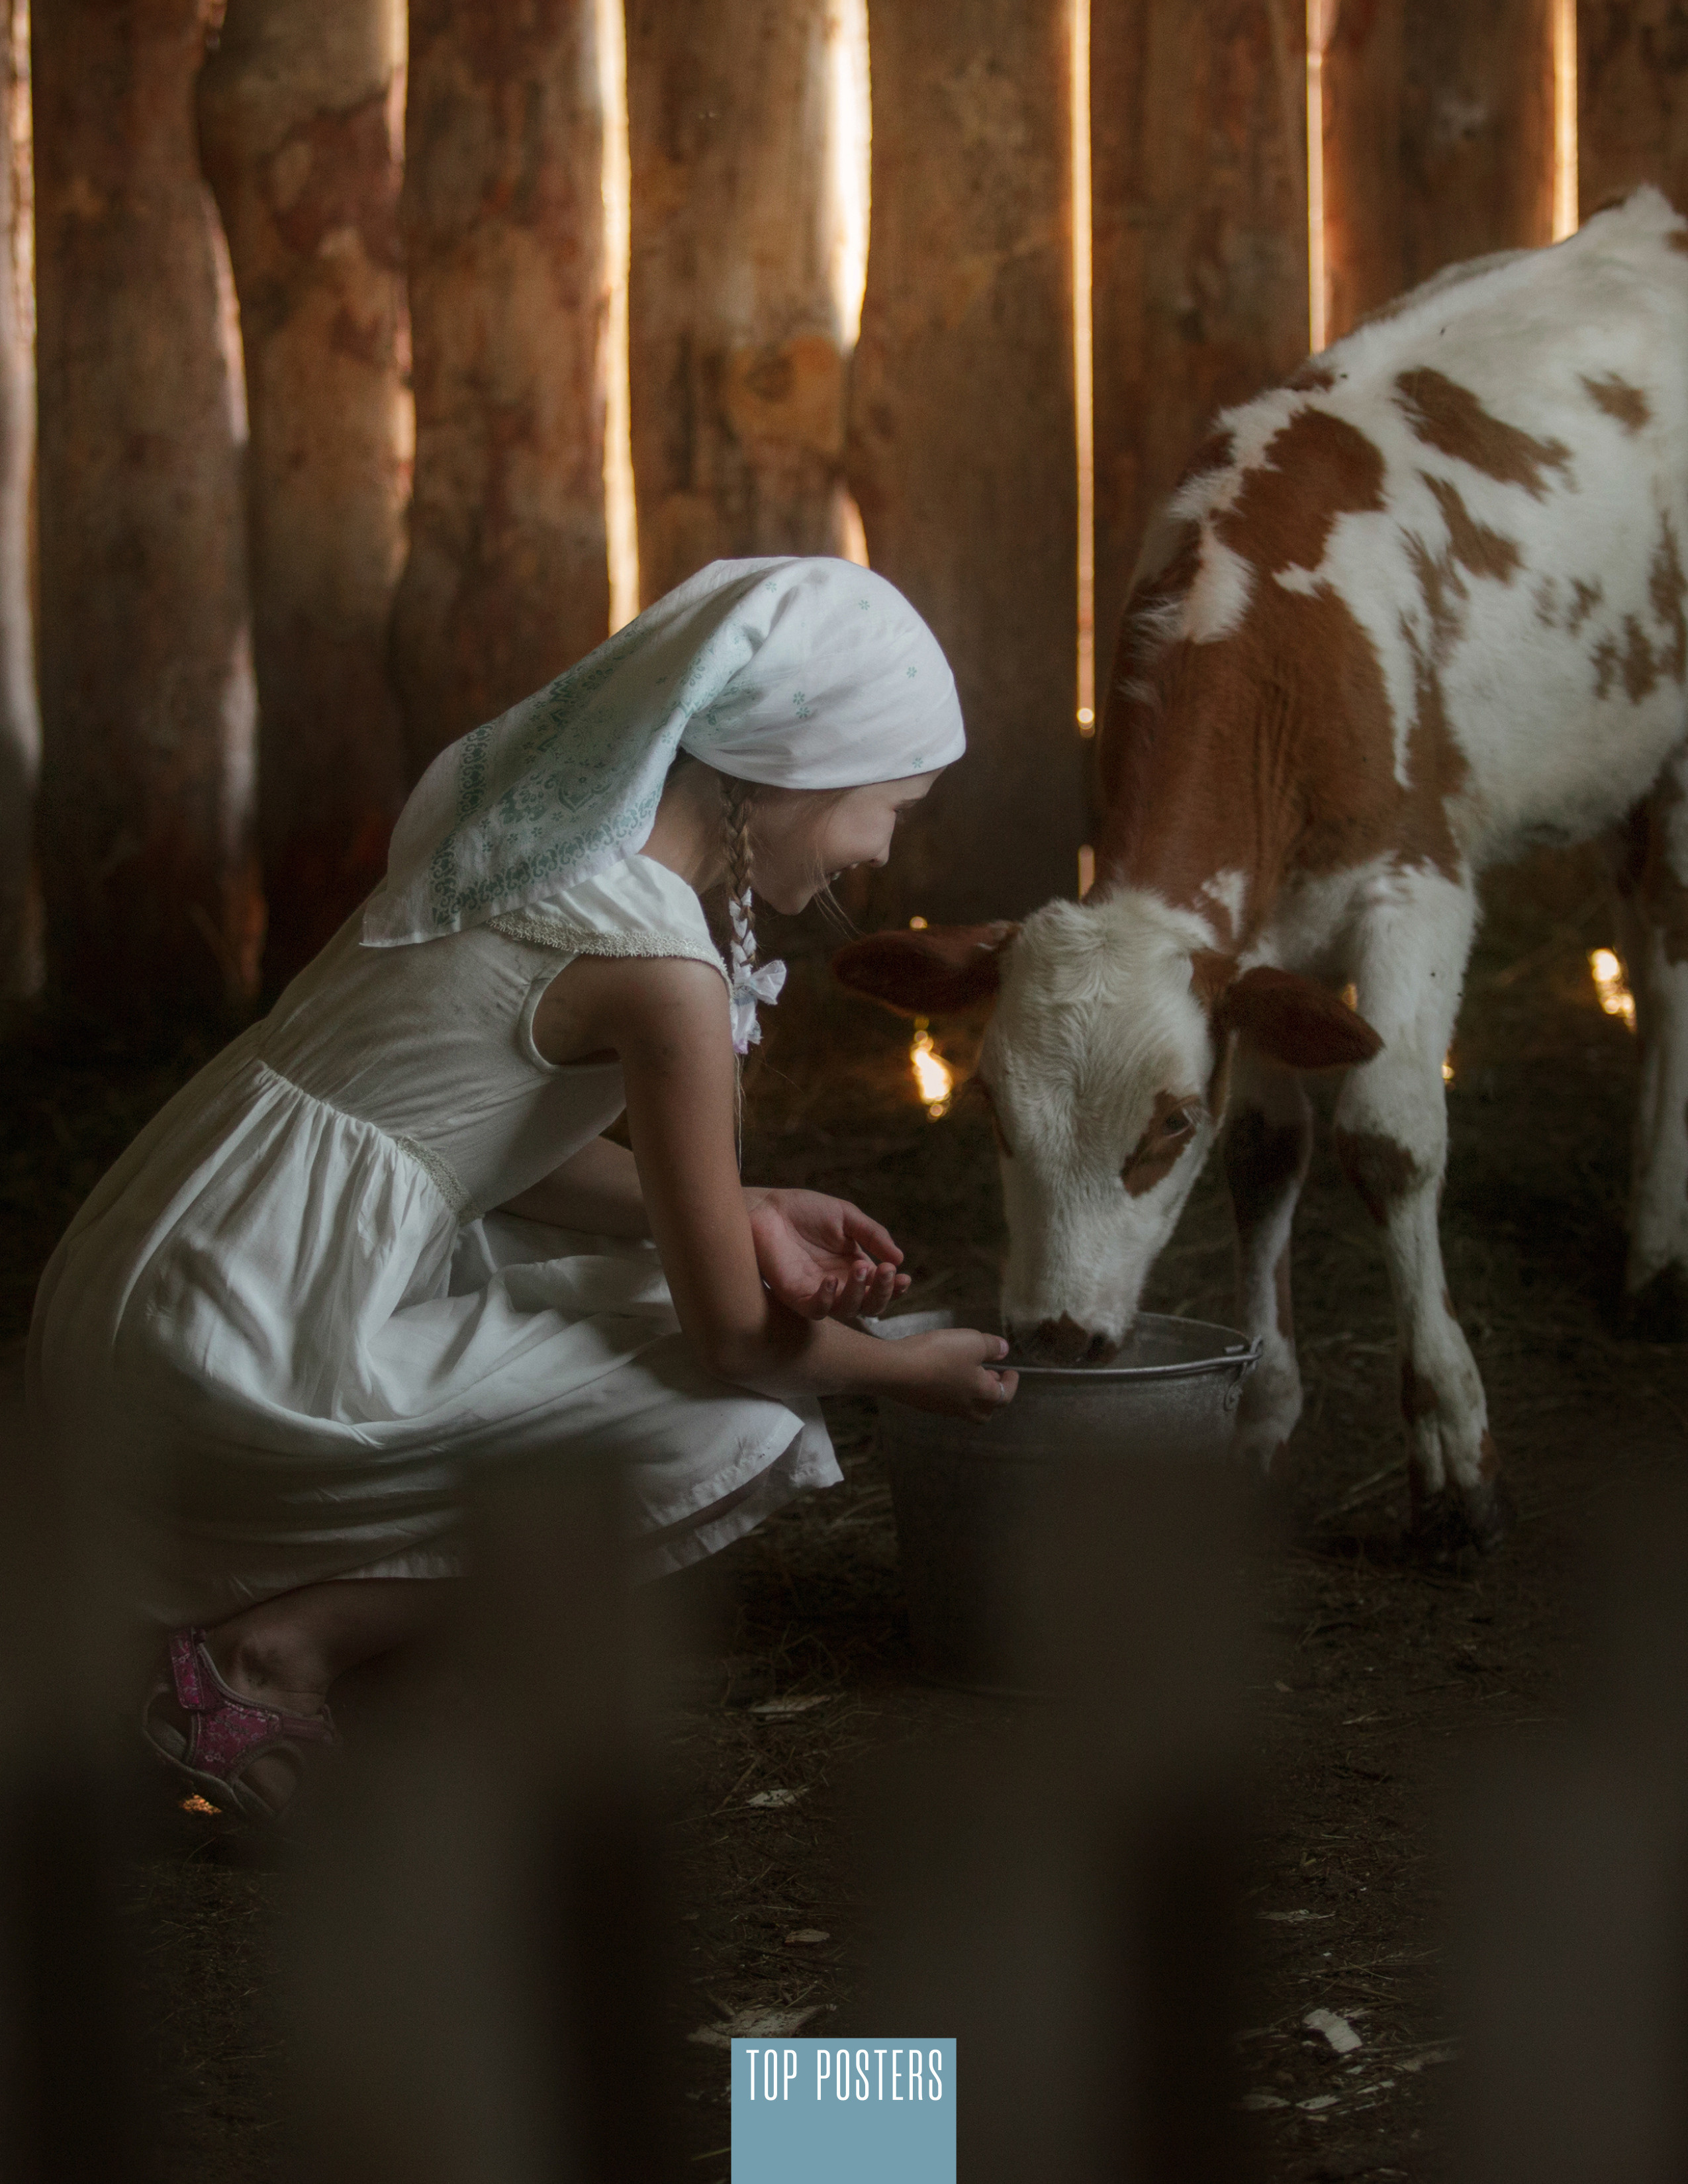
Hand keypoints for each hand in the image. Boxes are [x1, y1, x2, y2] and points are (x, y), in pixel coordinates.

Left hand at [743, 1187, 912, 1321]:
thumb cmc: (803, 1210)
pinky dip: (826, 1300)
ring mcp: (817, 1291)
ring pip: (846, 1310)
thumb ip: (872, 1235)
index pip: (879, 1287)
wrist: (766, 1207)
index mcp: (852, 1267)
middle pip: (869, 1305)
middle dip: (883, 1292)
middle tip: (887, 1272)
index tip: (903, 1276)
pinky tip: (831, 1280)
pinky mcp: (794, 1295)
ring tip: (862, 1268)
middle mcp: (838, 1284)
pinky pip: (815, 1310)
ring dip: (860, 1294)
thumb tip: (899, 1258)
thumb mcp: (846, 1216)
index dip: (894, 1287)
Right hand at [889, 1329, 1018, 1420]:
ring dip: (971, 1393)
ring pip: (964, 1408)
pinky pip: (944, 1401)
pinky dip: (951, 1390)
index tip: (1012, 1373)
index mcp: (981, 1394)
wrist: (896, 1370)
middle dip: (991, 1397)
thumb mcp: (971, 1341)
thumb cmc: (939, 1354)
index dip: (1011, 1384)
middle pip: (984, 1412)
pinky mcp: (922, 1403)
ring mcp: (941, 1408)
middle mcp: (963, 1406)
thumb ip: (991, 1346)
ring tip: (967, 1372)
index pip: (1004, 1396)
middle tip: (991, 1377)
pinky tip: (944, 1374)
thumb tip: (1004, 1350)